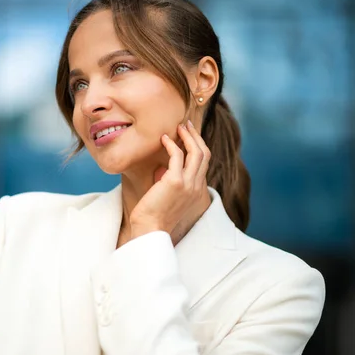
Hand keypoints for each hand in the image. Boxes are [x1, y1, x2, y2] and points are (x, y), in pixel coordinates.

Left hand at [129, 120, 210, 240]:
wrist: (150, 229)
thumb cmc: (153, 215)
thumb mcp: (166, 197)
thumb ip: (168, 182)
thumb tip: (161, 170)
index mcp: (197, 190)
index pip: (204, 162)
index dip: (198, 145)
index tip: (189, 135)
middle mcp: (196, 186)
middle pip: (204, 153)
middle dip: (196, 136)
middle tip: (186, 124)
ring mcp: (188, 183)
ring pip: (196, 152)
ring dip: (188, 136)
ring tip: (178, 127)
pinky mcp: (176, 181)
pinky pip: (178, 155)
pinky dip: (172, 144)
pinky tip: (164, 139)